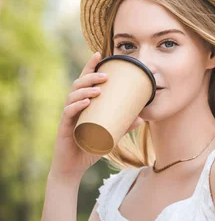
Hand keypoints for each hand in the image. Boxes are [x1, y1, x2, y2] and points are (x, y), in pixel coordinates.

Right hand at [49, 52, 142, 181]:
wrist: (73, 167)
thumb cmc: (90, 146)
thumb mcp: (111, 133)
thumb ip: (124, 125)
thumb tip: (143, 117)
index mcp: (83, 103)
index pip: (85, 80)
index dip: (90, 66)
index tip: (99, 53)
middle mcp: (73, 106)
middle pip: (78, 84)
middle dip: (91, 76)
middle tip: (106, 76)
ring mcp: (68, 116)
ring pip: (72, 96)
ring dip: (86, 90)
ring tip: (99, 89)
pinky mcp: (64, 127)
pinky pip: (68, 113)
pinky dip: (77, 106)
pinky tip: (85, 103)